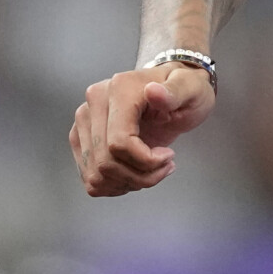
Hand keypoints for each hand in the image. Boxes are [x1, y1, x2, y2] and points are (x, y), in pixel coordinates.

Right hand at [70, 63, 216, 195]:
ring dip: (128, 182)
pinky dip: (115, 184)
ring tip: (151, 170)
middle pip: (106, 162)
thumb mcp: (191, 89)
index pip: (119, 143)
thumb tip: (153, 91)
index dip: (146, 161)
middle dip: (140, 176)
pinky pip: (91, 177)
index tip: (169, 156)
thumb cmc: (182, 90)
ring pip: (97, 174)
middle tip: (164, 166)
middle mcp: (95, 102)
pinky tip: (134, 172)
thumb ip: (174, 92)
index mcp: (119, 89)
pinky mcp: (81, 137)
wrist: (170, 90)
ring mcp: (84, 120)